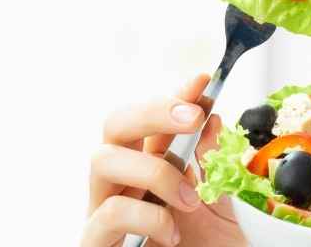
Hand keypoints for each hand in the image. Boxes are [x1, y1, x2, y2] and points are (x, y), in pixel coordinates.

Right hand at [82, 74, 246, 246]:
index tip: (204, 80)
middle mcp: (121, 183)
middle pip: (115, 124)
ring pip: (101, 159)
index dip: (175, 95)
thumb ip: (212, 167)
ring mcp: (102, 211)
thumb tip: (212, 118)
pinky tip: (171, 232)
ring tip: (190, 199)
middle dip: (153, 111)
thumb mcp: (216, 207)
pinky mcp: (94, 242)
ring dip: (153, 169)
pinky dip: (145, 215)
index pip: (152, 120)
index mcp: (149, 167)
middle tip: (192, 117)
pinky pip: (106, 213)